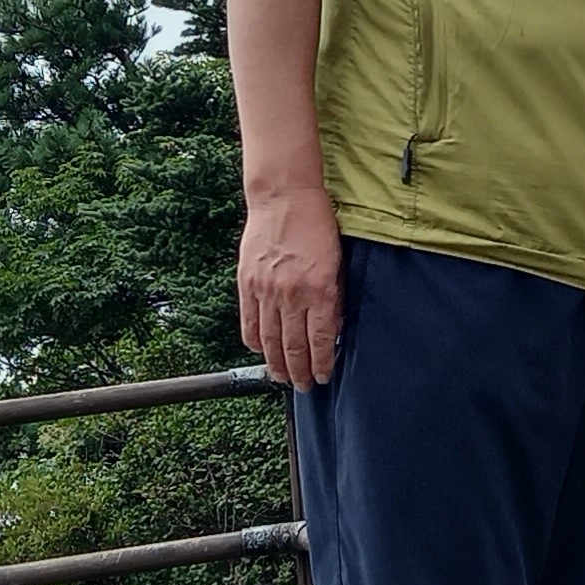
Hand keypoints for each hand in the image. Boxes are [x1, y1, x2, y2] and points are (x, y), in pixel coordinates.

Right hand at [239, 183, 343, 386]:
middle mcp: (292, 295)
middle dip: (298, 372)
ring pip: (269, 340)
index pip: (319, 341)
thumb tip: (330, 330)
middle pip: (293, 347)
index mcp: (319, 290)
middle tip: (302, 386)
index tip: (322, 377)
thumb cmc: (316, 225)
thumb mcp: (337, 263)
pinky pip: (249, 322)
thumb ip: (333, 298)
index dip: (320, 364)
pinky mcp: (247, 284)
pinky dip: (254, 342)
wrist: (285, 198)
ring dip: (276, 364)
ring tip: (281, 377)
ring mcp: (266, 291)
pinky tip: (261, 351)